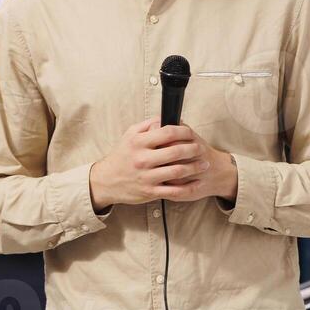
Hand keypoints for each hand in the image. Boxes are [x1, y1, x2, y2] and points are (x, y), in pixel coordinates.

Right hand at [90, 117, 236, 207]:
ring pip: (178, 171)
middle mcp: (143, 159)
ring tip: (204, 164)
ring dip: (195, 167)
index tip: (191, 133)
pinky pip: (174, 191)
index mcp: (139, 142)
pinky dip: (189, 187)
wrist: (106, 181)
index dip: (184, 131)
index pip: (168, 132)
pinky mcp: (150, 192)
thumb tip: (165, 117)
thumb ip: (147, 125)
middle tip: (201, 148)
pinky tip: (197, 183)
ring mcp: (147, 177)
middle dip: (193, 149)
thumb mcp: (129, 135)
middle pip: (176, 151)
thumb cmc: (121, 156)